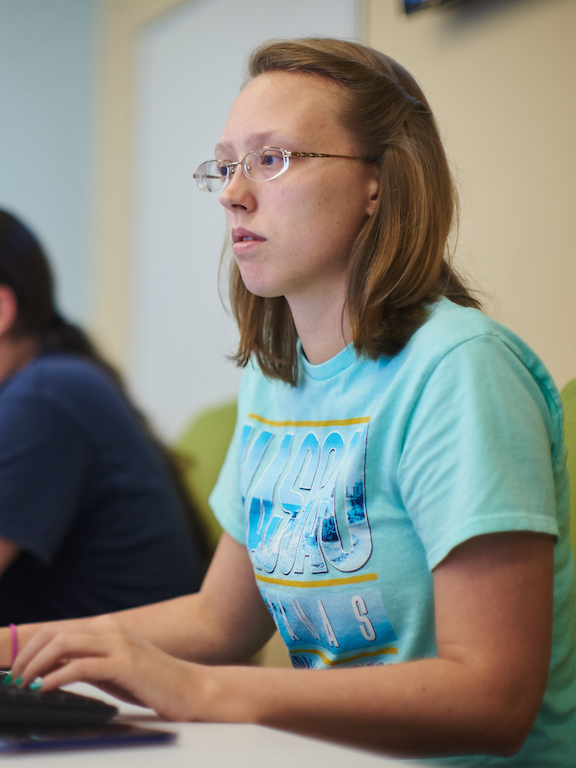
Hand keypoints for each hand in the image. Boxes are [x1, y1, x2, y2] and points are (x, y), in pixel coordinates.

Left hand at [10, 615, 203, 720]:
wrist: (190, 688)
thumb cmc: (152, 683)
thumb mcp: (113, 670)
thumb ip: (86, 664)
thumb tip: (49, 672)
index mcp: (108, 628)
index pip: (58, 631)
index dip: (31, 649)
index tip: (16, 670)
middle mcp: (111, 630)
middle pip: (56, 634)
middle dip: (27, 656)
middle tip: (14, 680)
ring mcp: (119, 644)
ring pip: (64, 644)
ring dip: (36, 665)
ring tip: (24, 685)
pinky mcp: (125, 663)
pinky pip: (81, 666)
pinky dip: (56, 676)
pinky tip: (45, 688)